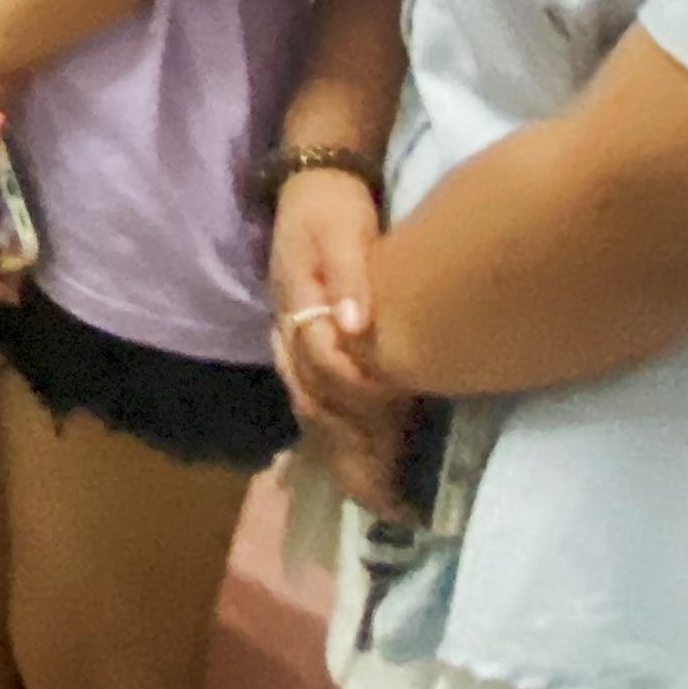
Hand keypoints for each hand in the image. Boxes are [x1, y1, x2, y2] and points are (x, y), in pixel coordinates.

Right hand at [269, 166, 412, 515]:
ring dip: (345, 457)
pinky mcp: (307, 348)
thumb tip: (358, 328)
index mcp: (297, 311)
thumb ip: (351, 276)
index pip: (324, 374)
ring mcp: (295, 345)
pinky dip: (338, 439)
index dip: (362, 411)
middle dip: (351, 458)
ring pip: (314, 413)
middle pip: (314, 409)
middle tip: (391, 503)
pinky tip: (363, 461)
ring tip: (381, 497)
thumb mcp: (341, 231)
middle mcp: (290, 338)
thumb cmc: (332, 208)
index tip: (397, 445)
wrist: (313, 185)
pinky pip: (318, 403)